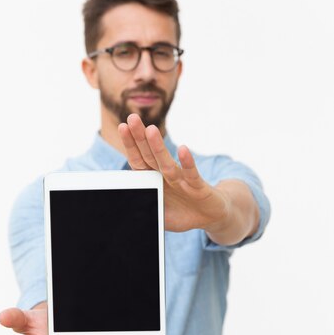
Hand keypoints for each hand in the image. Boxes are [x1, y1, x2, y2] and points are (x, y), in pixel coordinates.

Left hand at [118, 114, 229, 232]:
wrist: (210, 216)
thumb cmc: (183, 212)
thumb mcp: (159, 214)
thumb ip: (146, 210)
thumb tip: (128, 208)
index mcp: (156, 180)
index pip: (140, 161)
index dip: (131, 146)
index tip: (123, 127)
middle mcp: (168, 176)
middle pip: (151, 156)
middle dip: (140, 138)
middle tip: (132, 118)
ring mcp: (183, 181)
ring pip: (167, 164)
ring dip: (158, 148)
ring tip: (150, 129)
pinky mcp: (199, 188)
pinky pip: (192, 175)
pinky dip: (187, 163)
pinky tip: (182, 149)